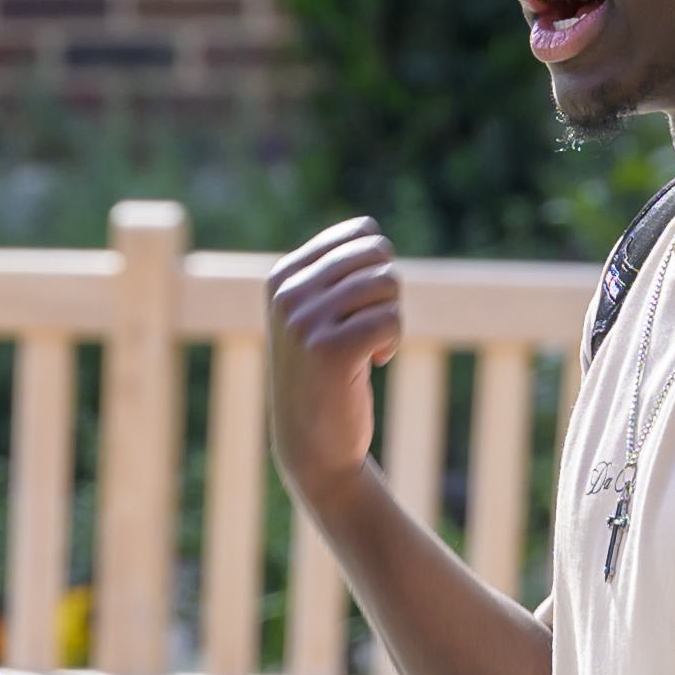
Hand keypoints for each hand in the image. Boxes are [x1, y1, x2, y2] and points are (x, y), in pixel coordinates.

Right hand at [265, 216, 404, 498]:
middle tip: (369, 327)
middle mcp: (288, 294)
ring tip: (368, 348)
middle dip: (387, 291)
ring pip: (388, 284)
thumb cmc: (325, 374)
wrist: (312, 445)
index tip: (359, 305)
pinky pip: (391, 320)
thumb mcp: (316, 314)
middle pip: (378, 254)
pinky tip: (373, 363)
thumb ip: (334, 271)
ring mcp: (304, 321)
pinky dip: (392, 342)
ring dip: (390, 319)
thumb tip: (369, 229)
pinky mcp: (330, 351)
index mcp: (282, 275)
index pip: (362, 231)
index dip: (378, 268)